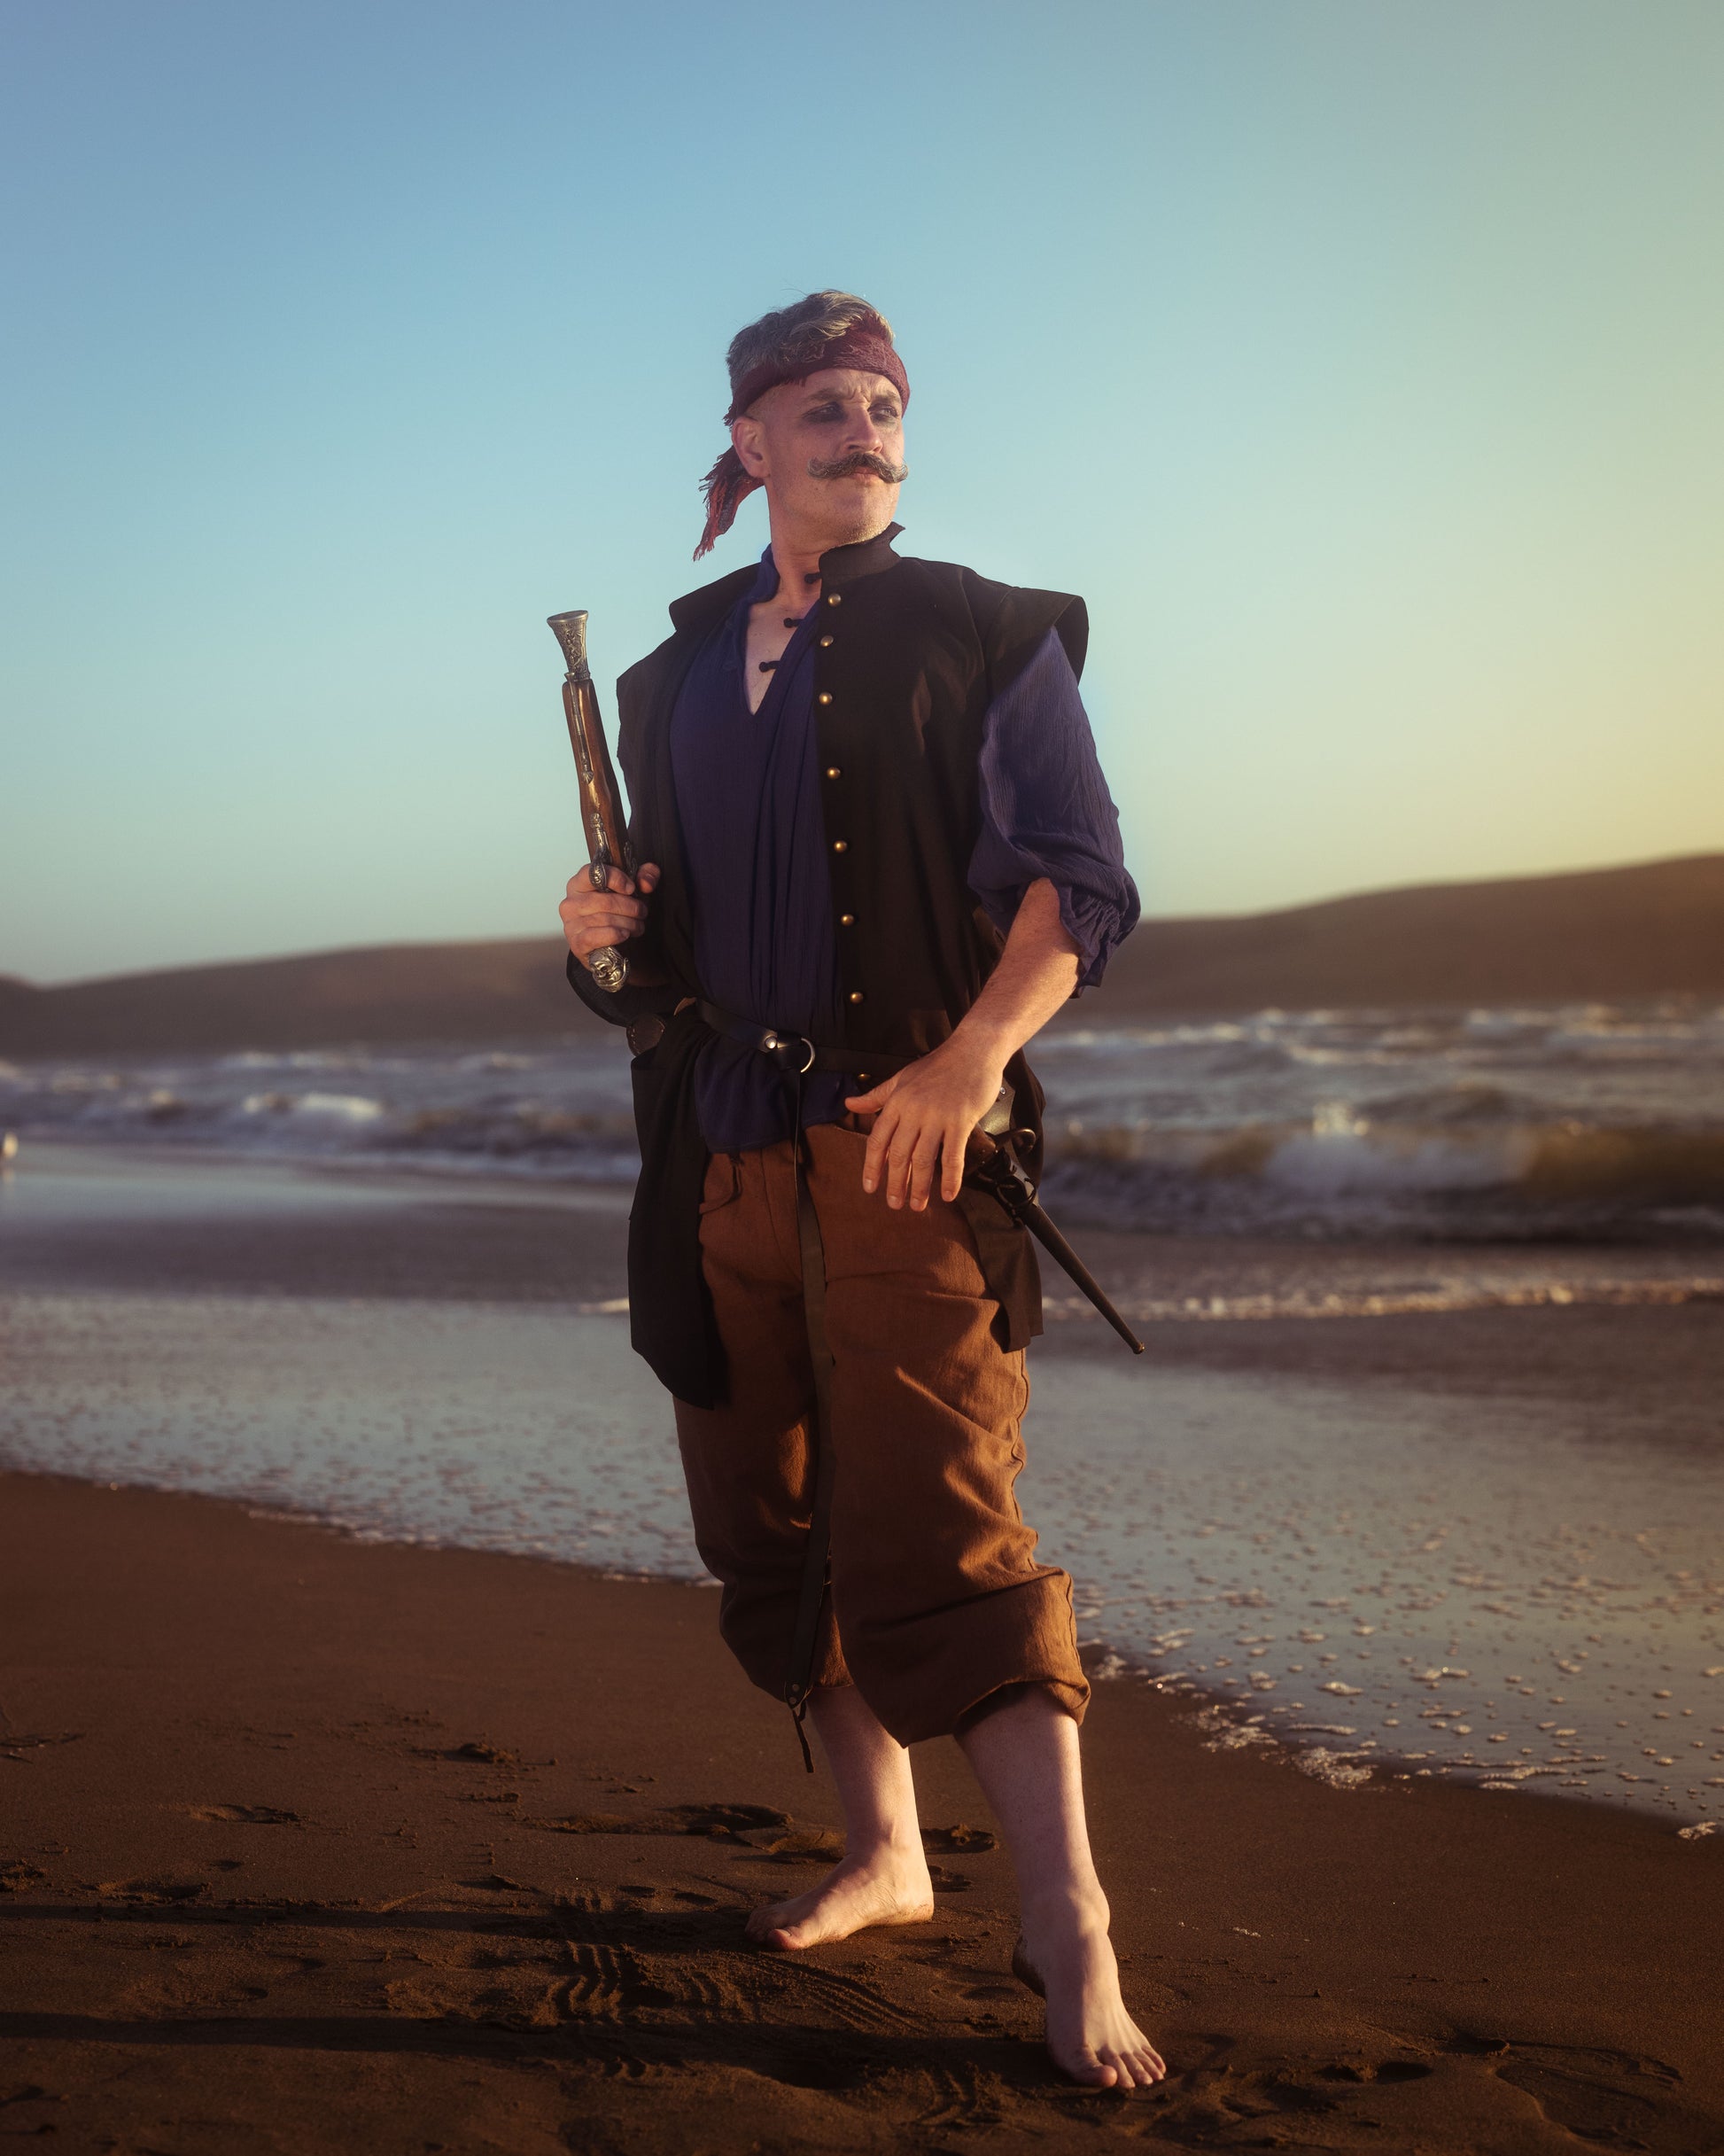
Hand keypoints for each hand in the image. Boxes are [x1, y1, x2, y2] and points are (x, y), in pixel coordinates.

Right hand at [559, 862, 658, 963]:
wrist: (607, 947)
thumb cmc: (614, 915)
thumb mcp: (632, 891)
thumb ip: (645, 877)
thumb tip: (646, 882)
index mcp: (579, 884)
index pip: (594, 873)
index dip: (616, 878)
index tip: (631, 888)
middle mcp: (571, 903)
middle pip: (606, 901)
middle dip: (631, 907)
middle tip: (642, 912)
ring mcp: (572, 924)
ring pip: (607, 919)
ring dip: (629, 923)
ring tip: (637, 926)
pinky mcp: (577, 943)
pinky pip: (599, 936)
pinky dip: (616, 935)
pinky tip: (624, 934)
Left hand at [845, 1034, 1004, 1210]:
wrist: (973, 1050)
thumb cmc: (938, 1065)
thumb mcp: (901, 1078)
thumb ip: (877, 1096)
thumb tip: (849, 1103)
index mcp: (897, 1102)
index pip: (878, 1140)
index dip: (872, 1167)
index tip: (870, 1188)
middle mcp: (913, 1112)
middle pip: (899, 1155)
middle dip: (895, 1183)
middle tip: (894, 1204)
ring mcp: (937, 1117)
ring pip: (924, 1160)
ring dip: (920, 1187)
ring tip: (918, 1206)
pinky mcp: (961, 1121)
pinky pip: (953, 1156)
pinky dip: (951, 1178)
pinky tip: (949, 1195)